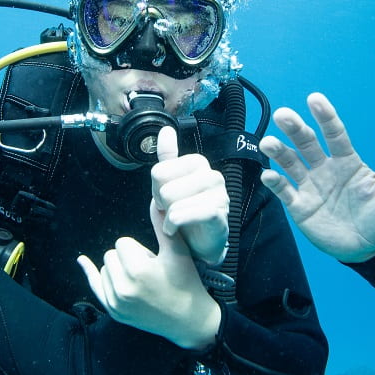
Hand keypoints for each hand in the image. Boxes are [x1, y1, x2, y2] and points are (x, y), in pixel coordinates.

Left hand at [78, 203, 222, 350]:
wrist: (190, 322)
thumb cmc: (187, 283)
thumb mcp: (177, 252)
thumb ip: (162, 225)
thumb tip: (154, 199)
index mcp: (138, 271)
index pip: (122, 242)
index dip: (138, 248)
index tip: (153, 260)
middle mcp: (123, 288)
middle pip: (111, 254)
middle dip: (128, 258)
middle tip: (150, 272)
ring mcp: (116, 303)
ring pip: (105, 268)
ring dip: (119, 269)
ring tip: (143, 282)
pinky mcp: (114, 312)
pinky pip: (95, 285)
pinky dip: (90, 273)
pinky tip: (82, 261)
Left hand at [149, 126, 228, 265]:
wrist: (198, 244)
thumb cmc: (184, 210)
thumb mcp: (170, 182)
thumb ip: (167, 157)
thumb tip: (166, 130)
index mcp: (198, 163)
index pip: (158, 172)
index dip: (155, 189)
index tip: (166, 198)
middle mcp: (212, 175)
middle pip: (165, 189)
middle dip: (162, 205)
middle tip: (172, 211)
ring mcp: (219, 195)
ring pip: (174, 204)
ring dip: (167, 219)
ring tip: (175, 221)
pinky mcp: (219, 215)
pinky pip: (186, 215)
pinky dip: (174, 226)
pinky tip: (176, 229)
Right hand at [258, 92, 374, 262]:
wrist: (366, 249)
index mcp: (346, 161)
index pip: (334, 134)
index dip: (325, 117)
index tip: (314, 99)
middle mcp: (325, 169)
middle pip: (307, 143)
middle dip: (295, 129)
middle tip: (282, 115)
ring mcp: (310, 186)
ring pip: (291, 163)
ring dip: (279, 151)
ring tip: (268, 142)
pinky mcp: (300, 206)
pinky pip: (284, 191)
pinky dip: (275, 182)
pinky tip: (269, 174)